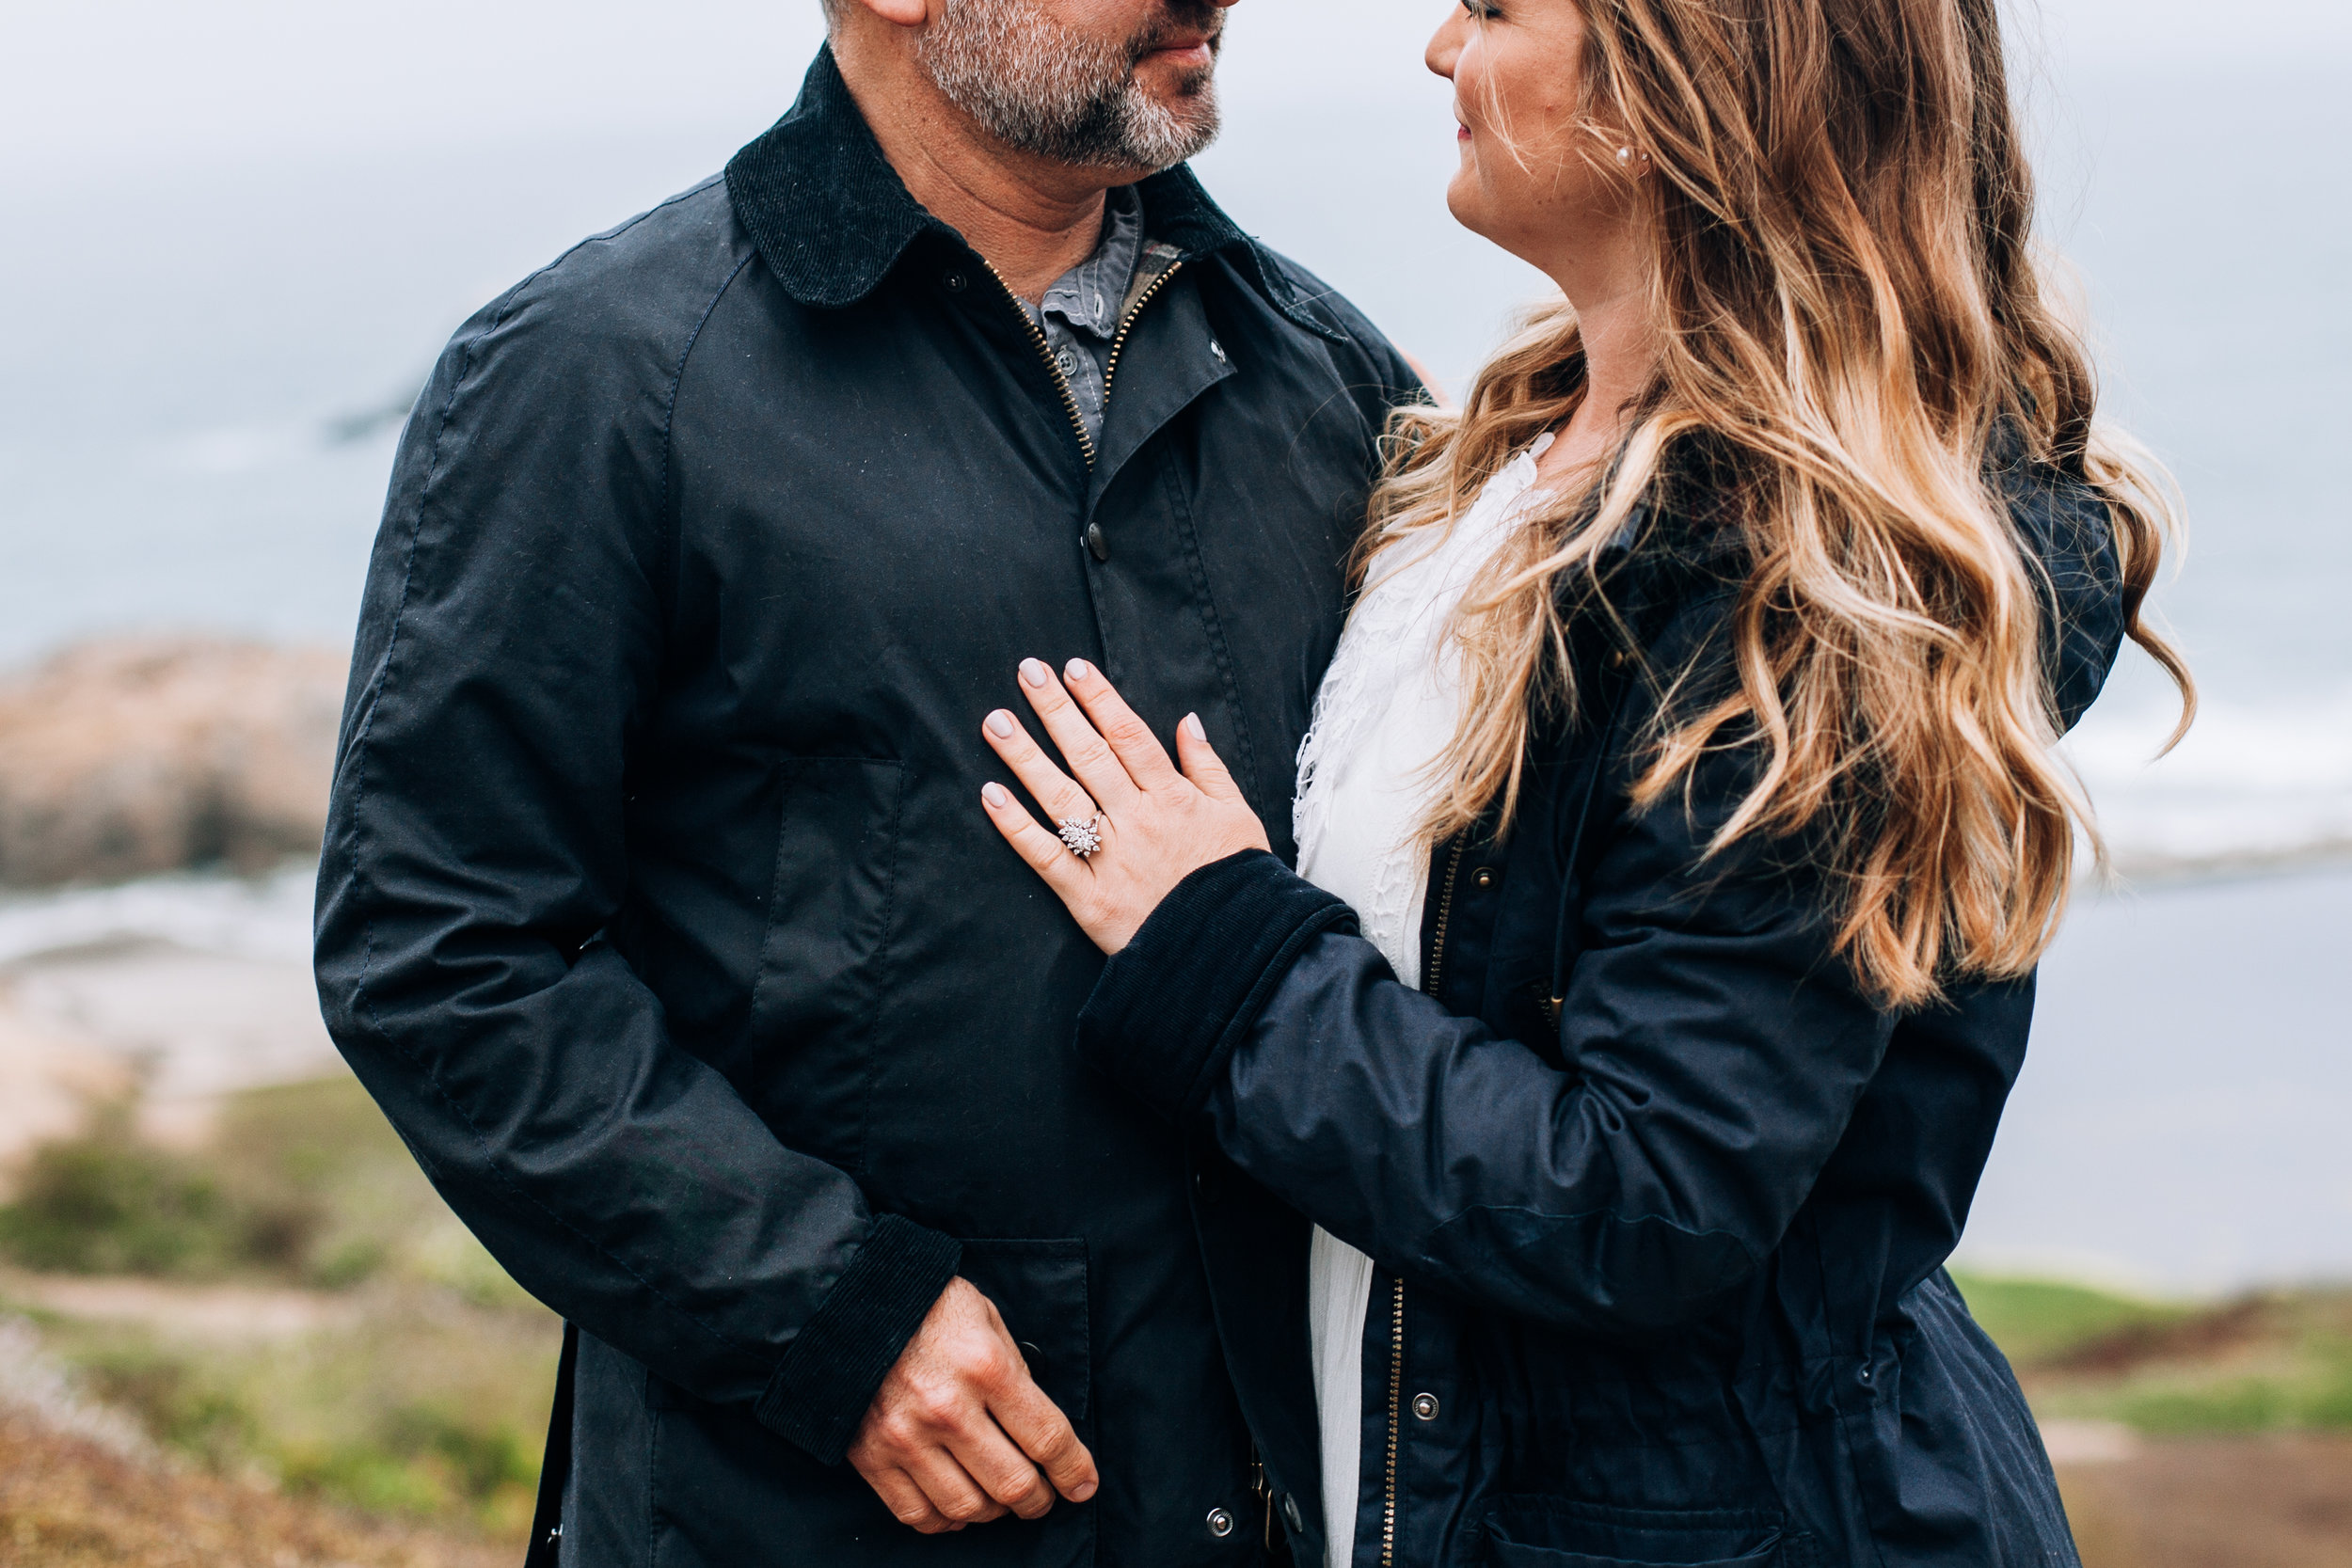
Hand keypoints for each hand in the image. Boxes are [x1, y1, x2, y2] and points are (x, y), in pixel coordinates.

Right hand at [848, 1277, 1098, 1533]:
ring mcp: (906, 1437)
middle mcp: (947, 1409)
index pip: (1047, 1438)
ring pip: (968, 1508)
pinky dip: (946, 1521)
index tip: (1083, 1485)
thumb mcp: (988, 1319)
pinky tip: (959, 1505)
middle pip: (1013, 1484)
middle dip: (1040, 1500)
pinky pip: (917, 1514)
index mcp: (986, 1367)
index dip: (1074, 1470)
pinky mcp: (872, 1456)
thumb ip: (1015, 1373)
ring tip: (1001, 1499)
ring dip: (995, 1512)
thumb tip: (1038, 1428)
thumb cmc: (928, 1305)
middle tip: (1044, 1496)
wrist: (849, 1301)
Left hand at [980, 658, 1270, 953]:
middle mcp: (1138, 820)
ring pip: (1062, 797)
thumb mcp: (1238, 816)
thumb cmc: (1236, 882)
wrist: (1231, 951)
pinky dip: (1016, 826)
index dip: (1100, 699)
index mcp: (1174, 798)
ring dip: (1026, 757)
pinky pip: (1047, 856)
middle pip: (1090, 755)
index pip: (1130, 736)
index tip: (1074, 668)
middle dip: (1056, 711)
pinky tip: (991, 794)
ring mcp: (1111, 857)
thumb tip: (1187, 722)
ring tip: (996, 722)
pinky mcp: (1089, 897)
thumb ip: (1210, 767)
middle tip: (1027, 673)